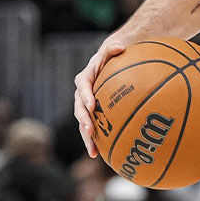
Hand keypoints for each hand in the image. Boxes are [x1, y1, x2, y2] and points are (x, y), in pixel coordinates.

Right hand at [74, 38, 127, 156]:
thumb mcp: (114, 49)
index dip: (86, 95)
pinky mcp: (92, 115)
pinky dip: (92, 141)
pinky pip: (91, 128)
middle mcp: (82, 93)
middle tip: (90, 129)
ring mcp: (86, 105)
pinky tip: (97, 155)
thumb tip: (120, 46)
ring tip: (92, 149)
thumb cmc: (115, 56)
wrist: (112, 64)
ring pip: (83, 121)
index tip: (92, 104)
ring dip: (86, 135)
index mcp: (86, 78)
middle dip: (84, 119)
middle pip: (79, 107)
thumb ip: (114, 48)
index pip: (83, 86)